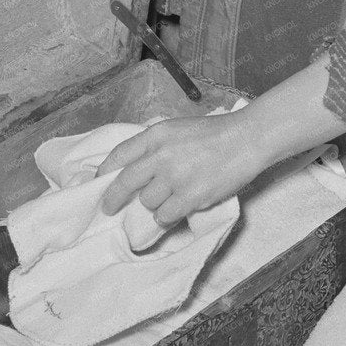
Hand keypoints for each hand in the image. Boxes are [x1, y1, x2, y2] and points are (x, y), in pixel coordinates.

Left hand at [99, 57, 345, 226]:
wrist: (247, 139)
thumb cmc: (215, 134)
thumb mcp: (178, 129)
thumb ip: (155, 146)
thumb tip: (133, 168)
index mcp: (156, 135)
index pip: (119, 155)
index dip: (105, 171)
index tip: (98, 182)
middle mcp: (161, 155)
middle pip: (124, 183)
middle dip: (113, 198)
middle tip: (108, 208)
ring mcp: (175, 177)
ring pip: (147, 202)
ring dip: (154, 205)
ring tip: (170, 199)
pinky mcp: (190, 196)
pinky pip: (165, 215)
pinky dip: (169, 216)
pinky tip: (179, 209)